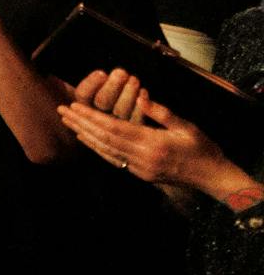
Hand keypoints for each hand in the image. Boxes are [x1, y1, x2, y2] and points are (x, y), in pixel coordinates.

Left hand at [59, 74, 230, 188]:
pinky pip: (114, 160)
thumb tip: (141, 97)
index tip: (75, 106)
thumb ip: (162, 112)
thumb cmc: (202, 148)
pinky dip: (98, 149)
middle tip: (62, 111)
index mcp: (152, 144)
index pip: (113, 128)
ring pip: (105, 151)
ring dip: (85, 136)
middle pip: (104, 139)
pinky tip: (87, 140)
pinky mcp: (141, 175)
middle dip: (81, 124)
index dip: (92, 117)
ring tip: (68, 123)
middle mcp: (142, 158)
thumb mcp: (186, 126)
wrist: (213, 177)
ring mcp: (140, 169)